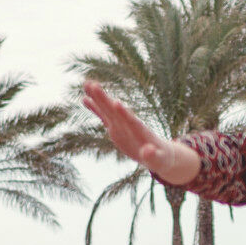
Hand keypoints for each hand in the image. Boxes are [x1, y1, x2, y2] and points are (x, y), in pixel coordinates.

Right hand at [83, 80, 200, 187]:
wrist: (158, 153)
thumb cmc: (161, 158)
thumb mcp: (159, 161)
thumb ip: (152, 156)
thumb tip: (148, 151)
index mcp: (140, 131)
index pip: (131, 121)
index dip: (124, 113)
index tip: (115, 102)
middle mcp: (129, 124)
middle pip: (115, 111)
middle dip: (105, 99)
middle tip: (93, 85)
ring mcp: (121, 125)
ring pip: (107, 109)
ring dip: (97, 98)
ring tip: (86, 84)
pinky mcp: (115, 128)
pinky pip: (103, 116)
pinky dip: (95, 108)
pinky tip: (84, 98)